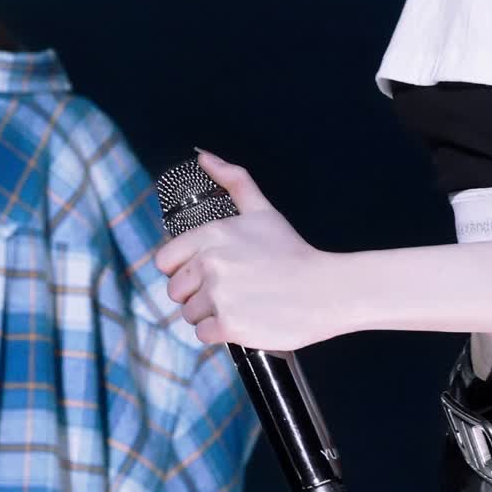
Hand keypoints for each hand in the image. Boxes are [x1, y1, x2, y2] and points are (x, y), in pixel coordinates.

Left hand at [153, 150, 349, 349]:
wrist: (327, 289)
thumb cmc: (293, 252)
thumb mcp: (262, 211)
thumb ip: (233, 180)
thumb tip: (204, 157)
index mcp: (212, 234)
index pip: (165, 261)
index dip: (183, 269)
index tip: (207, 272)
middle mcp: (210, 263)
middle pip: (175, 291)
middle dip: (197, 294)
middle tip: (230, 290)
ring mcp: (219, 296)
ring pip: (189, 314)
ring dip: (210, 314)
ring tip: (241, 304)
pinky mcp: (229, 325)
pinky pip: (203, 335)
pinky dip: (220, 333)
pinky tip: (244, 320)